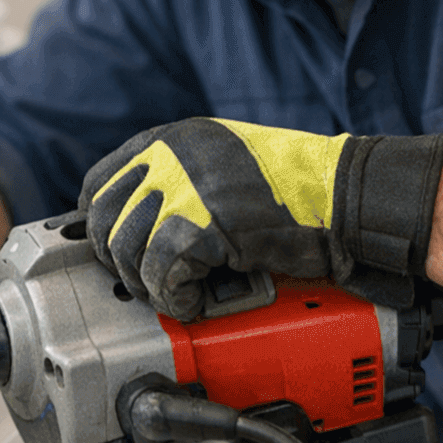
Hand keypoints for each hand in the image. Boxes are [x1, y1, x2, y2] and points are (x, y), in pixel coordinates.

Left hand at [79, 118, 442, 317]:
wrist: (343, 195)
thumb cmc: (292, 188)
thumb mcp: (220, 163)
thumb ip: (176, 180)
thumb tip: (135, 222)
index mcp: (168, 139)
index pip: (99, 184)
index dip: (100, 226)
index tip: (113, 253)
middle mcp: (167, 156)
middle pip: (103, 221)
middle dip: (119, 263)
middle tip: (147, 284)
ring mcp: (183, 187)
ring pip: (127, 250)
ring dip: (147, 286)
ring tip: (175, 295)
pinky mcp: (203, 224)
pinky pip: (162, 275)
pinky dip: (174, 299)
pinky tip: (194, 303)